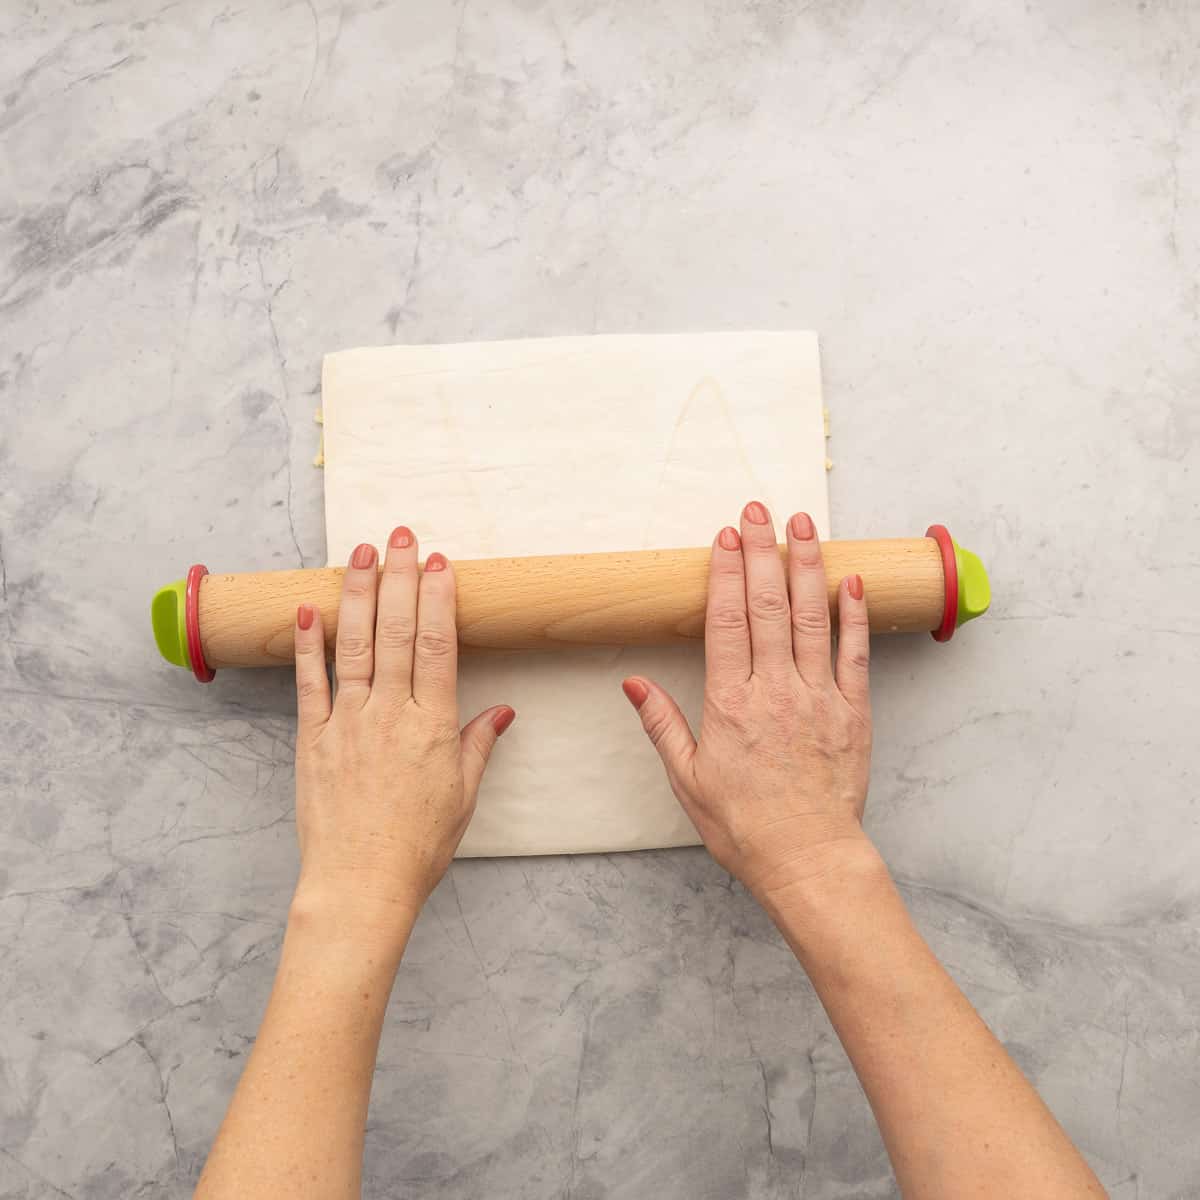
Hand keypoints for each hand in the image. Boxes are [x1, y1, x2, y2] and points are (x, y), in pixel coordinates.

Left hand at [291, 527, 514, 949]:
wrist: (360, 884)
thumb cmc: (417, 845)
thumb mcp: (463, 795)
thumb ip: (479, 744)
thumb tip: (504, 713)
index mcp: (432, 726)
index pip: (436, 645)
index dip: (437, 599)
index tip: (439, 562)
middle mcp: (389, 715)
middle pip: (395, 632)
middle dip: (398, 577)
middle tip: (400, 535)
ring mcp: (347, 723)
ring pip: (352, 646)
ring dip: (356, 594)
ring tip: (360, 553)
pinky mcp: (313, 739)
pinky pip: (309, 684)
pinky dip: (306, 645)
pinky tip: (306, 610)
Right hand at [622, 502, 875, 908]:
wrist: (808, 859)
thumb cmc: (744, 825)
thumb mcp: (688, 778)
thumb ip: (661, 725)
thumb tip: (632, 684)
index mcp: (730, 703)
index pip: (727, 620)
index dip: (726, 572)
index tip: (724, 536)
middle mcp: (775, 690)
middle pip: (767, 605)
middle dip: (761, 551)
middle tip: (757, 509)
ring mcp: (818, 697)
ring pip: (811, 617)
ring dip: (806, 566)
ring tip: (802, 524)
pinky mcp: (852, 711)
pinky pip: (855, 653)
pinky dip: (853, 615)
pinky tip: (849, 580)